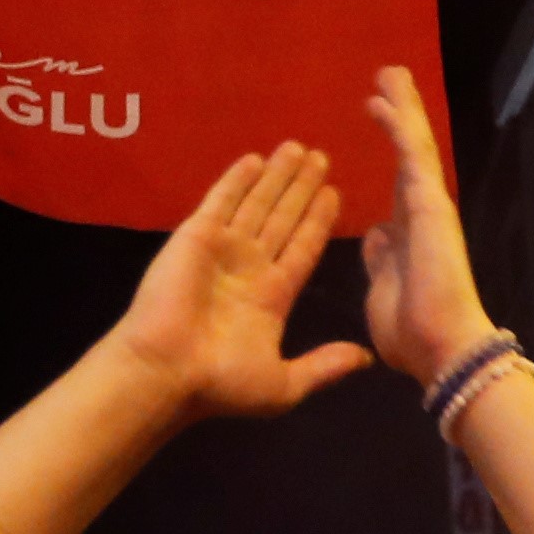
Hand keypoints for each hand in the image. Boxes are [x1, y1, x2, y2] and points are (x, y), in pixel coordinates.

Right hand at [107, 140, 368, 421]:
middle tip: (322, 157)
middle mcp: (249, 268)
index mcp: (271, 297)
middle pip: (283, 218)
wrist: (167, 373)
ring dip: (278, 177)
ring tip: (299, 148)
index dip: (318, 222)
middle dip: (302, 189)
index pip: (302, 248)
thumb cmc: (221, 382)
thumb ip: (324, 366)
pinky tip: (257, 158)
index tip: (335, 194)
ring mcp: (223, 249)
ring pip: (258, 203)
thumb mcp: (285, 385)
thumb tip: (366, 360)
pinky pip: (221, 200)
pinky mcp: (197, 236)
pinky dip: (238, 179)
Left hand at [357, 68, 500, 384]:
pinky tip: (381, 99)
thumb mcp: (382, 290)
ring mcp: (429, 207)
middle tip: (387, 82)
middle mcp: (421, 214)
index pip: (398, 180)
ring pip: (414, 145)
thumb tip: (376, 237)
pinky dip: (398, 125)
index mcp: (408, 236)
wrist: (440, 349)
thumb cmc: (411, 335)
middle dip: (399, 117)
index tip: (377, 119)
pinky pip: (412, 156)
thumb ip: (381, 261)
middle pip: (409, 154)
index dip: (390, 147)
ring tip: (389, 73)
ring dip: (402, 108)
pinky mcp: (429, 204)